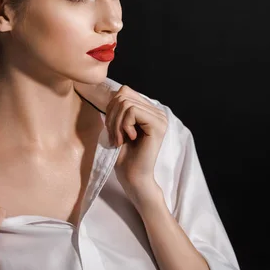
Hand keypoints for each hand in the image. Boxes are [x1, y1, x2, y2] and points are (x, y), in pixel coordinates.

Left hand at [74, 82, 167, 202]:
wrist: (132, 177)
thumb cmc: (123, 155)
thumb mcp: (117, 127)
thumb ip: (118, 109)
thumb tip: (110, 92)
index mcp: (148, 110)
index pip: (124, 92)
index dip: (111, 107)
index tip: (111, 128)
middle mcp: (157, 111)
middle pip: (123, 95)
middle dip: (111, 115)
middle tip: (114, 136)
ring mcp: (160, 117)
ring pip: (126, 103)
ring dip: (116, 123)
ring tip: (119, 139)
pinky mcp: (158, 125)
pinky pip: (132, 112)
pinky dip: (123, 126)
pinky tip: (128, 139)